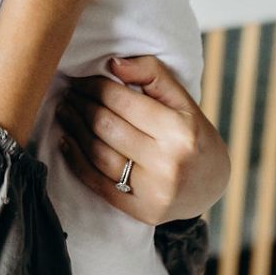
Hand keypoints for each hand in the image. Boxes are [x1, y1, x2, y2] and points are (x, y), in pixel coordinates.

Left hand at [54, 55, 229, 225]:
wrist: (210, 185)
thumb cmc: (193, 134)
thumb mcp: (182, 100)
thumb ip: (152, 74)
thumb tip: (113, 63)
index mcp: (180, 130)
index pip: (121, 100)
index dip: (94, 86)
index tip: (80, 78)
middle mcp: (167, 163)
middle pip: (106, 126)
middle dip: (81, 105)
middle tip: (69, 94)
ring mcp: (153, 191)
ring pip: (97, 153)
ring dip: (73, 128)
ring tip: (65, 112)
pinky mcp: (141, 211)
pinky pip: (97, 182)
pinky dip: (76, 160)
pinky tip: (67, 141)